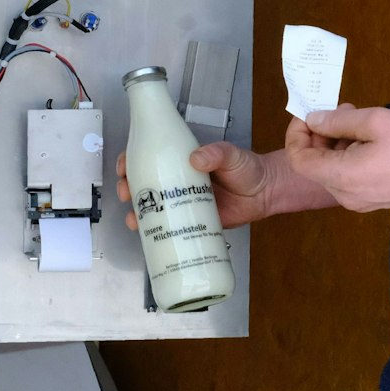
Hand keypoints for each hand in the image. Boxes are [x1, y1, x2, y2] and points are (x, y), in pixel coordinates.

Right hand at [116, 140, 325, 230]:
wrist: (266, 194)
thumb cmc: (247, 168)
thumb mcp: (231, 155)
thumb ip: (217, 153)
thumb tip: (196, 159)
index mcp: (181, 160)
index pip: (149, 156)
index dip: (132, 160)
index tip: (124, 166)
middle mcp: (176, 181)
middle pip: (143, 183)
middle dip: (127, 188)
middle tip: (125, 193)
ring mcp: (182, 203)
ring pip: (151, 207)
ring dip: (136, 212)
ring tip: (133, 219)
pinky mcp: (191, 223)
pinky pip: (168, 228)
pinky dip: (154, 233)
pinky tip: (146, 237)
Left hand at [285, 104, 389, 212]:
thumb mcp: (375, 121)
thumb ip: (337, 121)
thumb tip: (312, 120)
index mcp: (340, 177)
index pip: (298, 159)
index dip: (297, 133)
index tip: (311, 113)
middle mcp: (344, 195)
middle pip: (315, 164)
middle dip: (320, 134)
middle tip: (341, 109)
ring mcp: (359, 201)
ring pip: (332, 170)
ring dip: (337, 143)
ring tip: (359, 119)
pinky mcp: (373, 200)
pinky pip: (349, 177)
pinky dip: (350, 155)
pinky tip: (371, 139)